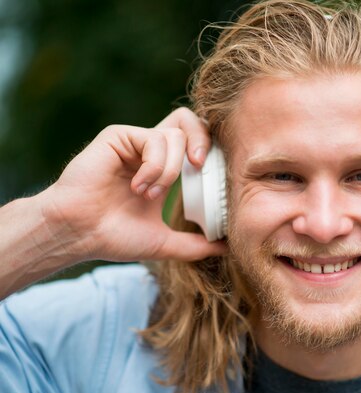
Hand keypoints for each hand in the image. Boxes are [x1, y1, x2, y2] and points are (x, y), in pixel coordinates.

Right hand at [42, 107, 226, 262]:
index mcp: (164, 170)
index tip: (215, 179)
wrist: (78, 234)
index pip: (197, 145)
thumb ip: (196, 244)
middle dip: (203, 141)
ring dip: (169, 171)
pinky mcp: (119, 136)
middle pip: (190, 123)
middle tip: (200, 168)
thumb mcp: (164, 242)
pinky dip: (154, 167)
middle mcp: (151, 152)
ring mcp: (135, 143)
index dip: (212, 154)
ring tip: (148, 195)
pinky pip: (154, 139)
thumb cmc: (114, 237)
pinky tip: (138, 187)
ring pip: (175, 136)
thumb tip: (228, 248)